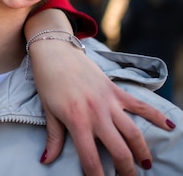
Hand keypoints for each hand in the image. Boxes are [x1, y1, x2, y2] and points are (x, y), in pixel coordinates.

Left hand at [30, 39, 173, 175]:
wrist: (55, 51)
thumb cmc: (48, 82)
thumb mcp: (48, 111)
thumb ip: (53, 138)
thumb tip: (45, 160)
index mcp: (77, 122)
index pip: (91, 159)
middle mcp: (96, 114)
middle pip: (119, 151)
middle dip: (125, 170)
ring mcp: (109, 102)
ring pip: (133, 133)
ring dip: (141, 151)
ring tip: (145, 164)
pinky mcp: (116, 91)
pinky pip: (140, 105)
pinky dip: (155, 116)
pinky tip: (169, 126)